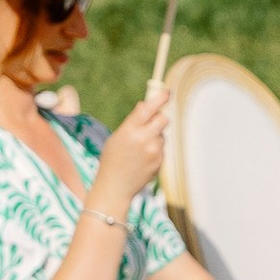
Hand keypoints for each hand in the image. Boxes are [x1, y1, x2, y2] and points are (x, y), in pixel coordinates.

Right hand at [92, 85, 172, 213]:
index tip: (167, 92)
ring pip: (162, 135)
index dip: (160, 98)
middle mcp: (143, 139)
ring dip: (155, 137)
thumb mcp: (116, 137)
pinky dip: (155, 150)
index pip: (148, 108)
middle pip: (163, 119)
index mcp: (129, 130)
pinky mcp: (160, 161)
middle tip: (153, 121)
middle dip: (160, 117)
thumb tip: (145, 104)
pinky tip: (143, 160)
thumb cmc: (112, 160)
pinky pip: (162, 148)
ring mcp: (153, 151)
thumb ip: (133, 121)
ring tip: (140, 149)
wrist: (115, 187)